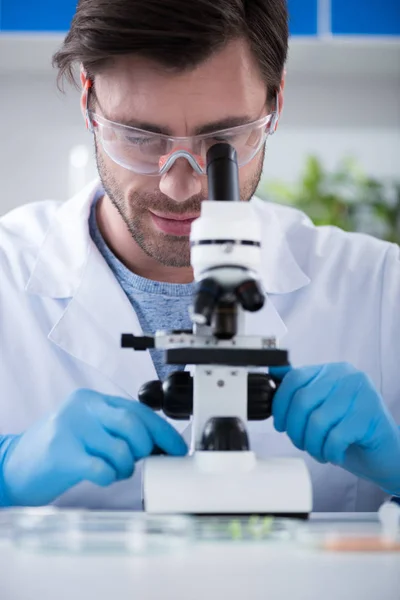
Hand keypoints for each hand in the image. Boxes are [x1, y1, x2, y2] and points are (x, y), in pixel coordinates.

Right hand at [0, 389, 186, 506]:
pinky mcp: (62, 455)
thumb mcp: (88, 427)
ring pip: (121, 449)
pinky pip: (102, 468)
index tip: (178, 449)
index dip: (164, 431)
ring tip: (115, 470)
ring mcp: (71, 429)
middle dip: (145, 449)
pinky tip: (102, 476)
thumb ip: (118, 428)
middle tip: (138, 461)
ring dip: (126, 467)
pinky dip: (110, 477)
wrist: (14, 466)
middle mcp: (82, 408)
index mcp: (92, 399)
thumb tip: (159, 443)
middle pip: (133, 425)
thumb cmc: (58, 449)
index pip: (138, 410)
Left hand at [270, 363, 399, 495]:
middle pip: (303, 399)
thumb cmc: (350, 433)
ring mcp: (362, 393)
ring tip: (319, 451)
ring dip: (312, 444)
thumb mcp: (321, 409)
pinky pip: (336, 436)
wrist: (386, 455)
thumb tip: (272, 374)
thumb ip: (300, 391)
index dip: (280, 404)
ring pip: (318, 420)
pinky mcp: (370, 414)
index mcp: (333, 371)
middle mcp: (348, 376)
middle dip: (295, 429)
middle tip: (301, 443)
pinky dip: (329, 452)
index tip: (280, 424)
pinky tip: (333, 455)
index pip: (295, 377)